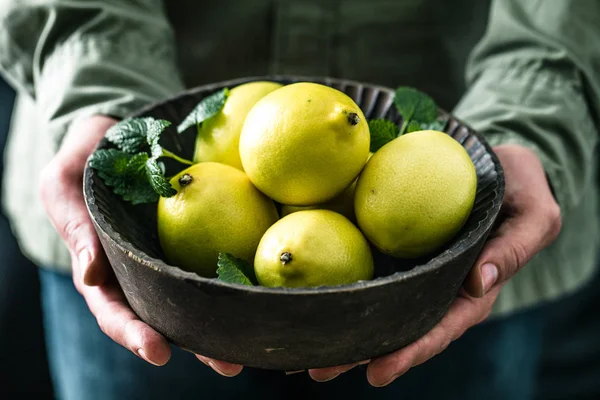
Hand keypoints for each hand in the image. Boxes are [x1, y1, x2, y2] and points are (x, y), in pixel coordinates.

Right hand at [39, 115, 242, 375]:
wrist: (118, 134)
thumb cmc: (83, 161)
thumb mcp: (64, 185)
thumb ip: (75, 226)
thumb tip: (92, 275)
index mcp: (107, 271)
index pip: (117, 311)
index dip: (134, 334)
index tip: (157, 351)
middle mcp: (144, 271)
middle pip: (168, 316)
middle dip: (195, 344)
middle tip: (227, 364)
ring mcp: (175, 255)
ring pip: (200, 296)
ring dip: (226, 323)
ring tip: (254, 345)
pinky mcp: (202, 235)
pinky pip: (220, 257)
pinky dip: (240, 277)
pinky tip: (265, 291)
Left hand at [308, 144, 561, 385]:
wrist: (496, 164)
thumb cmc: (520, 187)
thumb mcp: (533, 213)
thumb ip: (515, 247)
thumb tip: (480, 281)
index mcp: (470, 290)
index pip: (439, 328)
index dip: (410, 351)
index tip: (377, 370)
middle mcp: (436, 287)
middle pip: (397, 327)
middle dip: (360, 351)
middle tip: (319, 369)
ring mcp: (412, 270)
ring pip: (375, 306)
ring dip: (341, 327)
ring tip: (302, 349)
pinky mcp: (392, 247)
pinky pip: (366, 269)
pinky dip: (340, 285)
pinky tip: (309, 295)